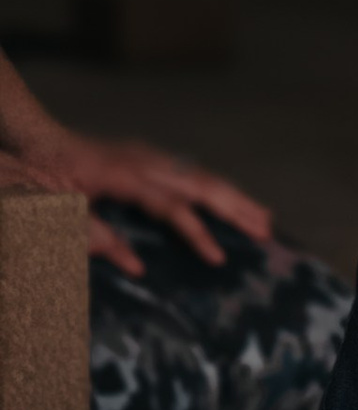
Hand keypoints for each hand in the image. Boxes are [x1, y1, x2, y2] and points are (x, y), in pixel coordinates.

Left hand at [0, 124, 273, 273]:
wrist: (38, 139)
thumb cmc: (48, 177)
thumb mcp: (63, 212)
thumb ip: (99, 239)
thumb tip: (138, 269)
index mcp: (126, 176)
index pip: (173, 207)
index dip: (198, 233)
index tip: (218, 258)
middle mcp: (145, 162)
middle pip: (201, 184)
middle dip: (236, 208)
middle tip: (266, 231)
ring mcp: (150, 156)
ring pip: (202, 175)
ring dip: (234, 196)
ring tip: (264, 217)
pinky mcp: (151, 157)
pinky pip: (192, 171)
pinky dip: (218, 186)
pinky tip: (231, 200)